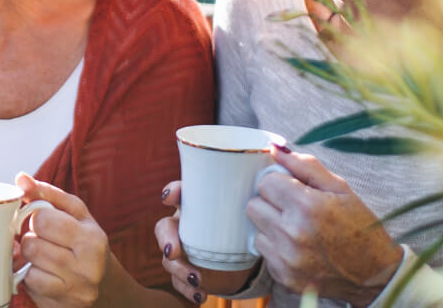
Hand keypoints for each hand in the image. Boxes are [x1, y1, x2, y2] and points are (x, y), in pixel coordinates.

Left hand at [14, 172, 108, 307]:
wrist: (109, 287)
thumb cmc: (87, 243)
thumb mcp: (76, 215)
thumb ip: (48, 194)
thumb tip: (21, 178)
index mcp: (92, 239)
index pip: (42, 219)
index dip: (36, 217)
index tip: (43, 221)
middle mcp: (87, 268)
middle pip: (31, 245)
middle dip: (31, 239)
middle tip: (43, 240)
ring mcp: (75, 292)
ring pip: (28, 267)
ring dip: (30, 260)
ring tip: (44, 257)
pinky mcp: (62, 307)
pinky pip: (30, 287)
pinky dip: (31, 278)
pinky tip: (45, 274)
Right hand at [154, 180, 260, 303]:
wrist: (249, 255)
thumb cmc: (247, 221)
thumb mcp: (254, 204)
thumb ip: (263, 182)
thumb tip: (278, 150)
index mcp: (197, 205)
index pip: (178, 193)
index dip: (171, 192)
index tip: (169, 197)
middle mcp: (185, 226)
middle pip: (164, 228)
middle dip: (165, 239)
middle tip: (174, 250)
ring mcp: (186, 251)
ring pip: (168, 259)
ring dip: (179, 270)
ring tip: (197, 279)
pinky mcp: (190, 272)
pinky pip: (179, 283)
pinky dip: (187, 291)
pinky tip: (201, 295)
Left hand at [247, 144, 403, 306]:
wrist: (375, 273)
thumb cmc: (360, 226)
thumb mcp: (340, 189)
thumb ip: (305, 166)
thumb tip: (275, 149)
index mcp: (307, 206)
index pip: (265, 183)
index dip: (279, 183)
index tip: (293, 190)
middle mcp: (293, 234)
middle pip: (253, 206)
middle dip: (270, 203)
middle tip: (294, 209)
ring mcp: (286, 259)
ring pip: (255, 229)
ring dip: (271, 227)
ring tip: (297, 230)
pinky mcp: (283, 277)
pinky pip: (264, 253)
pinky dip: (276, 248)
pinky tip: (299, 248)